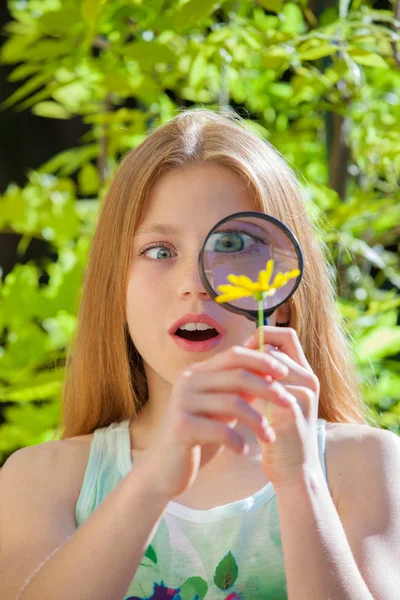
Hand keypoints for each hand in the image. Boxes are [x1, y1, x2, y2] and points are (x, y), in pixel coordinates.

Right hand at [142, 345, 294, 499]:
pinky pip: (220, 429)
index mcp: (198, 372)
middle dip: (268, 388)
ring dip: (258, 420)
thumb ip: (239, 390)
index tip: (285, 372)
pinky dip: (237, 440)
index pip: (234, 354)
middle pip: (237, 375)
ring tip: (270, 436)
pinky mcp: (182, 426)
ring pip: (233, 402)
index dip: (262, 360)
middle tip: (288, 404)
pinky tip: (243, 450)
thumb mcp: (221, 409)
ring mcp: (183, 402)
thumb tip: (272, 372)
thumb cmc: (198, 436)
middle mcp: (188, 381)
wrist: (165, 468)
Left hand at [244, 326, 320, 487]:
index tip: (244, 349)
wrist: (293, 471)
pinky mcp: (293, 412)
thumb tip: (245, 352)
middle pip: (275, 349)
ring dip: (247, 374)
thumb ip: (268, 376)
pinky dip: (248, 394)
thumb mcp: (276, 399)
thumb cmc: (280, 434)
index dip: (263, 336)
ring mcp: (303, 395)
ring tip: (231, 385)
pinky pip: (266, 391)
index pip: (287, 336)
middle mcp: (309, 380)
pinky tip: (234, 402)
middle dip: (250, 356)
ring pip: (269, 368)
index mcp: (305, 373)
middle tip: (231, 367)